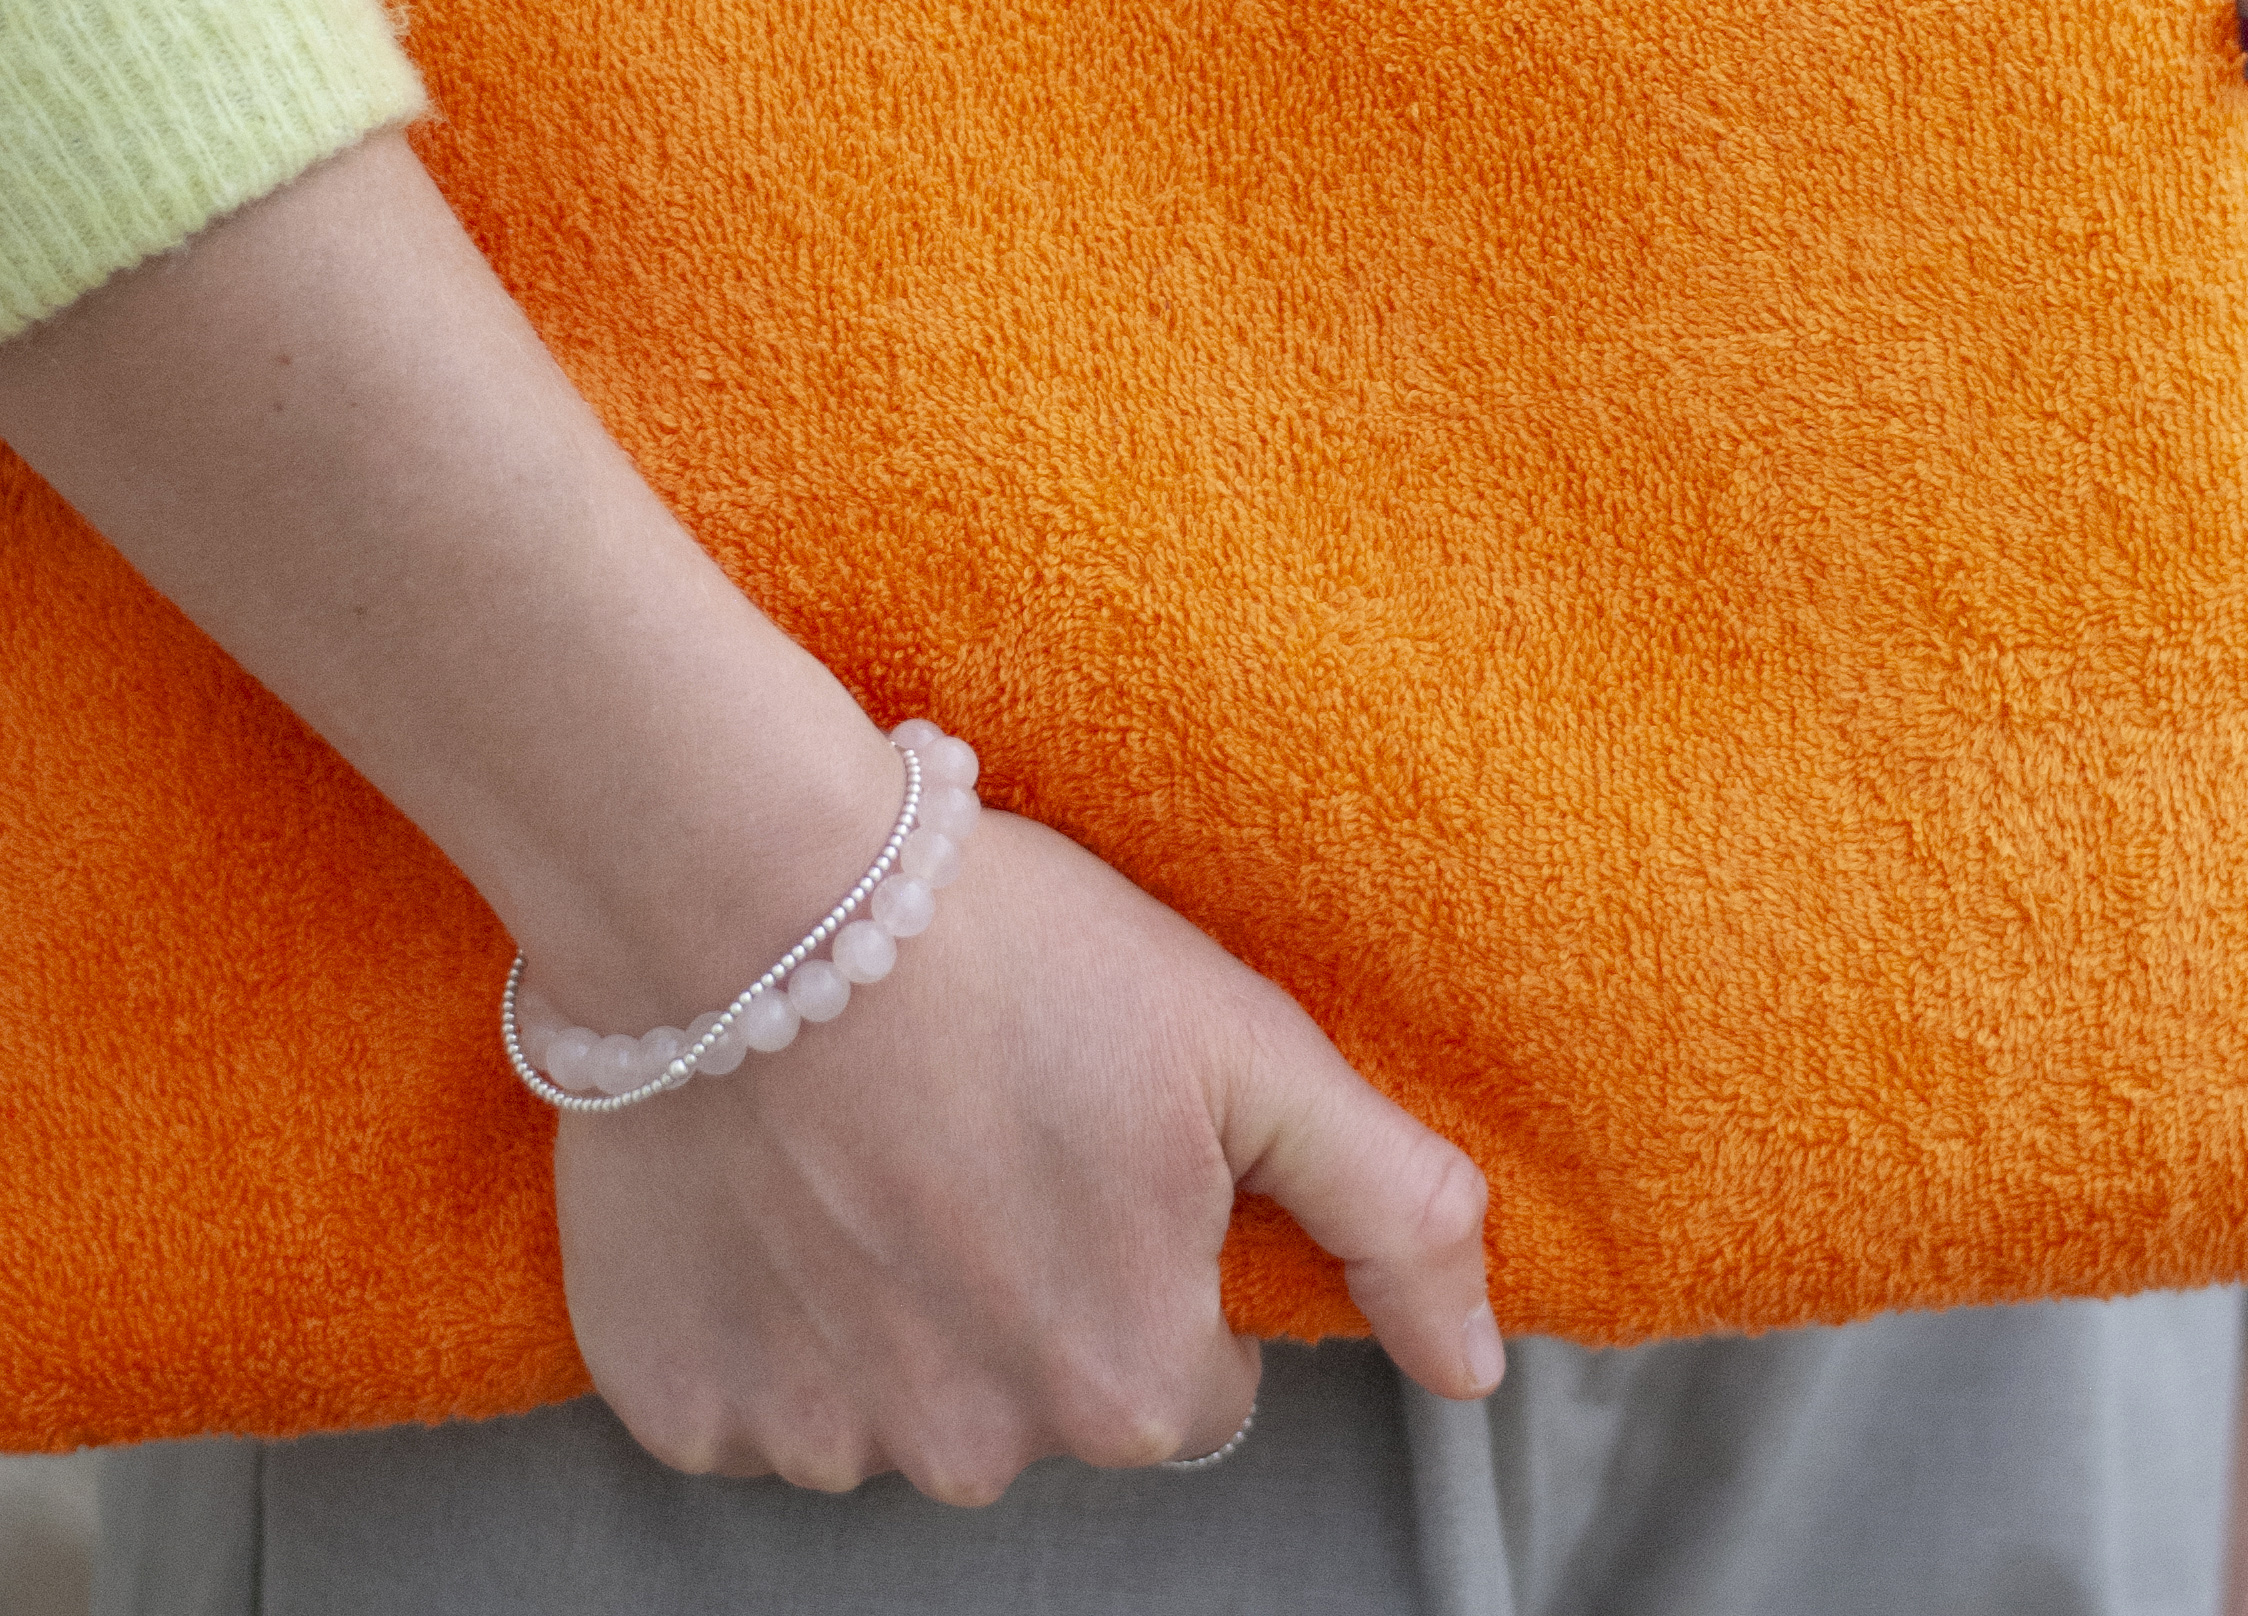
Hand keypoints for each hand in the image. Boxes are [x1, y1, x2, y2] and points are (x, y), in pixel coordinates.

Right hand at [554, 806, 1499, 1499]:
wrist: (758, 892)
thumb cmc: (1017, 953)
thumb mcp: (1246, 1049)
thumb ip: (1388, 1213)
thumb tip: (1472, 1365)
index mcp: (1133, 1387)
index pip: (1194, 1377)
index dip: (1159, 1251)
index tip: (1101, 1140)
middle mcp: (979, 1452)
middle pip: (1044, 1396)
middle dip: (1034, 1288)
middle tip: (988, 1120)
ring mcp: (816, 1439)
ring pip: (901, 1397)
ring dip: (896, 1302)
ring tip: (878, 1133)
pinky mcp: (678, 1397)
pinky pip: (751, 1390)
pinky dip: (765, 1309)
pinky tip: (779, 1179)